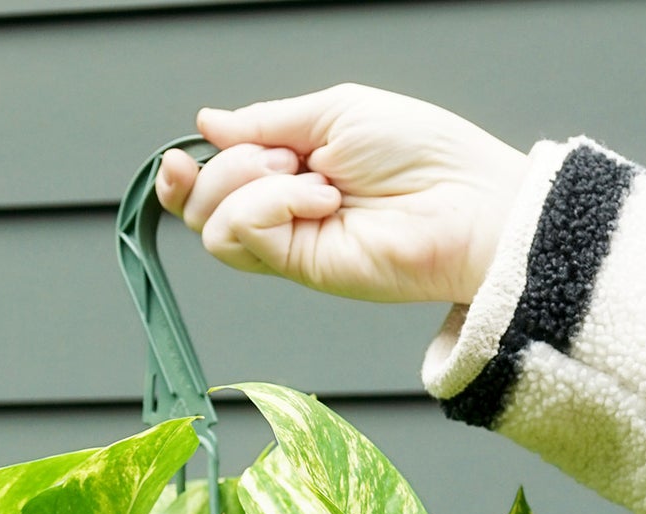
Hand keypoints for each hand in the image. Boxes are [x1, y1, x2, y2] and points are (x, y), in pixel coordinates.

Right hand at [155, 85, 528, 305]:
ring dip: (248, 185)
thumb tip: (208, 123)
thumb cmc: (423, 153)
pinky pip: (245, 235)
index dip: (187, 174)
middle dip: (227, 168)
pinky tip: (322, 198)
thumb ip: (266, 121)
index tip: (180, 156)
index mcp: (290, 170)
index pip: (215, 183)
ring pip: (213, 225)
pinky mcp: (299, 269)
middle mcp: (283, 212)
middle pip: (202, 206)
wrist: (466, 204)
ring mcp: (289, 245)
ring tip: (312, 179)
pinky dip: (271, 204)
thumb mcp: (334, 111)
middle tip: (285, 156)